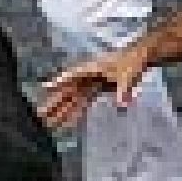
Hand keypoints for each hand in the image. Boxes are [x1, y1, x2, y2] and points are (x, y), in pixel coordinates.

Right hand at [37, 42, 153, 129]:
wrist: (140, 56)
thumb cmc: (133, 62)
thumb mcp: (129, 75)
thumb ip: (124, 90)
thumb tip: (122, 104)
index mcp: (92, 68)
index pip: (72, 75)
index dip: (59, 81)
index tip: (46, 87)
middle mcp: (88, 76)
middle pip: (68, 91)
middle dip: (55, 103)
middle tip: (41, 115)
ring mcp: (91, 83)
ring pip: (73, 99)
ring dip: (62, 111)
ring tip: (50, 124)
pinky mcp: (96, 88)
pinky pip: (83, 102)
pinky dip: (76, 112)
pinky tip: (68, 123)